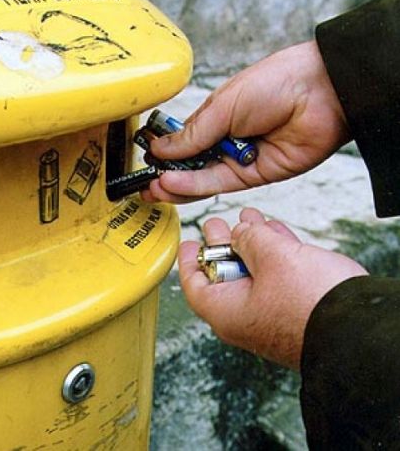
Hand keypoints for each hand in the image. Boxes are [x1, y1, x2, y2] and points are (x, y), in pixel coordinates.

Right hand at [142, 41, 349, 202]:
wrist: (323, 91)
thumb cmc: (278, 83)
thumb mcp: (224, 105)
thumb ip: (194, 133)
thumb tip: (162, 149)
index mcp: (215, 117)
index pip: (182, 140)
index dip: (163, 151)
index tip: (145, 159)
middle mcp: (225, 140)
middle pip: (189, 164)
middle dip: (166, 174)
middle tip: (144, 183)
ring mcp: (239, 159)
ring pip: (201, 178)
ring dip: (176, 184)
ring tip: (154, 187)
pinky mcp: (254, 176)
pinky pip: (219, 184)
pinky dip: (195, 186)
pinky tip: (173, 184)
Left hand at [180, 207, 367, 368]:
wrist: (360, 330)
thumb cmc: (312, 307)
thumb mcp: (272, 257)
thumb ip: (250, 239)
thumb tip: (242, 231)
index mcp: (226, 311)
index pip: (194, 284)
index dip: (189, 259)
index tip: (188, 242)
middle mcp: (245, 318)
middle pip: (224, 275)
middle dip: (223, 243)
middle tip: (218, 223)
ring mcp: (271, 316)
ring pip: (253, 274)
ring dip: (252, 243)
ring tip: (250, 218)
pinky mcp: (295, 311)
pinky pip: (277, 279)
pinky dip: (274, 255)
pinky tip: (276, 235)